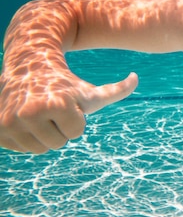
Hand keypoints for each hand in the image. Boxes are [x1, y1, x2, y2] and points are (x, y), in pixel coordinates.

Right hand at [0, 67, 137, 153]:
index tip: (67, 104)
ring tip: (40, 114)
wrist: (27, 67)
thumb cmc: (66, 83)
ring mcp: (9, 122)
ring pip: (39, 149)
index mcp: (57, 104)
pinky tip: (25, 119)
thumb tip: (136, 78)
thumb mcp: (91, 90)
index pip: (77, 132)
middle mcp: (30, 113)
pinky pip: (21, 148)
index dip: (76, 119)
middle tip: (52, 108)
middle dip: (60, 128)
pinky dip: (26, 137)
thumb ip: (118, 90)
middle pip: (59, 143)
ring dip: (44, 135)